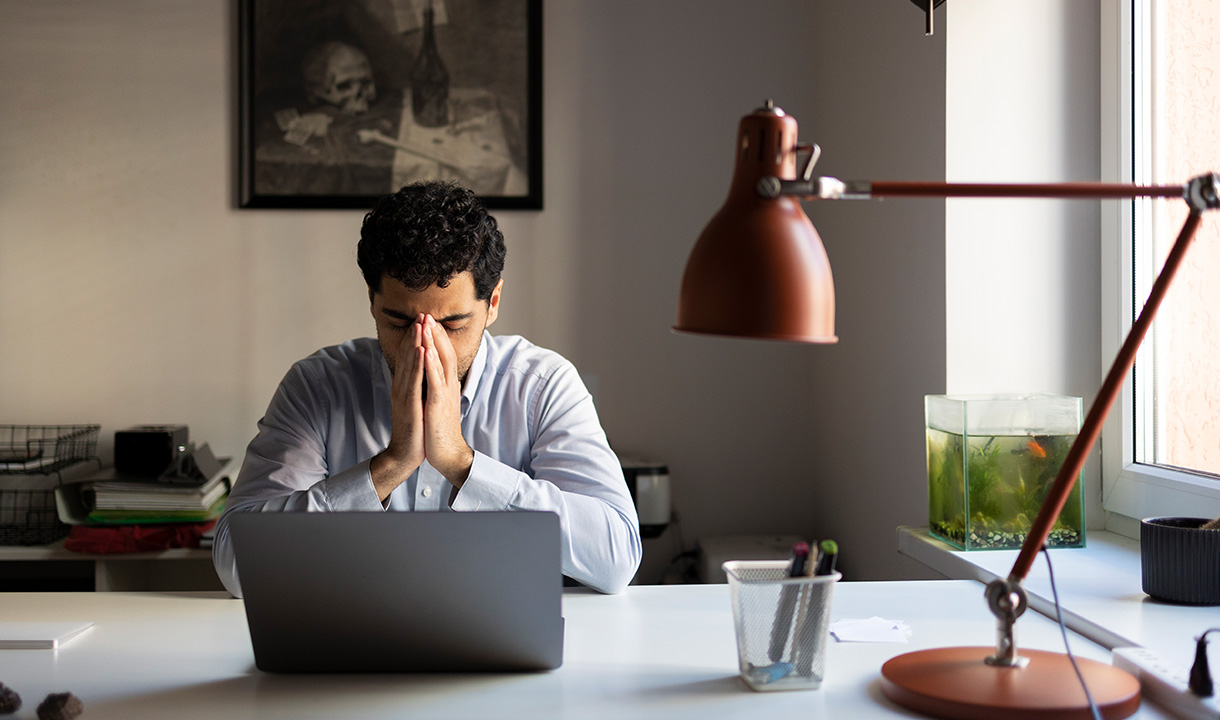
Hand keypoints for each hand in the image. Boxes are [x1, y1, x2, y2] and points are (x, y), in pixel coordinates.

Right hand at [370, 318, 425, 499]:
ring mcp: (404, 395)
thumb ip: (415, 386)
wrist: (406, 453)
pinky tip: (422, 350)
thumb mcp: (415, 402)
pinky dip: (418, 364)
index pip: (409, 357)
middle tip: (421, 313)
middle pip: (408, 355)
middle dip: (414, 334)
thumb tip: (421, 373)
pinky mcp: (409, 405)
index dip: (414, 338)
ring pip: (410, 364)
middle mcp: (401, 386)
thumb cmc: (414, 428)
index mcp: (404, 385)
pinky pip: (414, 381)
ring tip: (420, 324)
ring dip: (415, 343)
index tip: (422, 320)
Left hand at [421, 315, 473, 485]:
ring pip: (440, 362)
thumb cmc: (439, 430)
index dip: (437, 337)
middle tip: (427, 313)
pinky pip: (435, 380)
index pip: (443, 355)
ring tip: (427, 323)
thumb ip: (435, 386)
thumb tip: (429, 374)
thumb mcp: (437, 402)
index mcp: (447, 385)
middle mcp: (449, 386)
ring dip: (433, 341)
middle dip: (435, 332)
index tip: (429, 320)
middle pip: (444, 352)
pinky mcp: (438, 405)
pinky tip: (426, 350)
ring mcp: (444, 394)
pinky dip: (430, 364)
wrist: (447, 454)